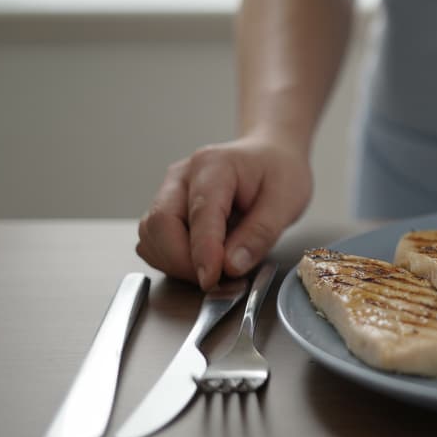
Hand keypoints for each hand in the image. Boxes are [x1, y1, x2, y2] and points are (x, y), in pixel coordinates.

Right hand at [137, 134, 312, 289]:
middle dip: (182, 261)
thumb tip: (231, 266)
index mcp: (214, 166)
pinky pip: (154, 241)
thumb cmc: (279, 172)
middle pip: (160, 224)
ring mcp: (169, 191)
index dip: (202, 251)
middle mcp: (182, 176)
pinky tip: (200, 262)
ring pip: (151, 235)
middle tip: (216, 281)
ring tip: (213, 271)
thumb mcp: (286, 201)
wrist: (270, 155)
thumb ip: (260, 233)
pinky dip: (170, 259)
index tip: (211, 279)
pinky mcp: (167, 208)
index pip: (199, 213)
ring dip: (174, 262)